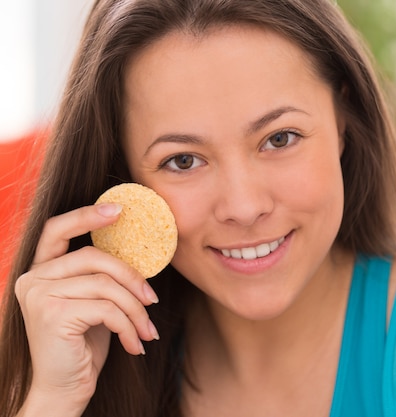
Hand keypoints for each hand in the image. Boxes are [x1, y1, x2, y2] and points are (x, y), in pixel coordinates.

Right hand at [14, 203, 159, 413]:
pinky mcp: (52, 315)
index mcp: (40, 270)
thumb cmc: (82, 345)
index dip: (87, 215)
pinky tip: (134, 345)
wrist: (63, 390)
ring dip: (136, 309)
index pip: (57, 229)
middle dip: (132, 277)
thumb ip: (101, 277)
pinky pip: (107, 308)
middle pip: (94, 257)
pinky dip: (128, 326)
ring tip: (146, 331)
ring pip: (106, 284)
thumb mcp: (93, 303)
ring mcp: (38, 295)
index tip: (119, 209)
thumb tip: (139, 252)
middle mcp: (32, 279)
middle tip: (152, 300)